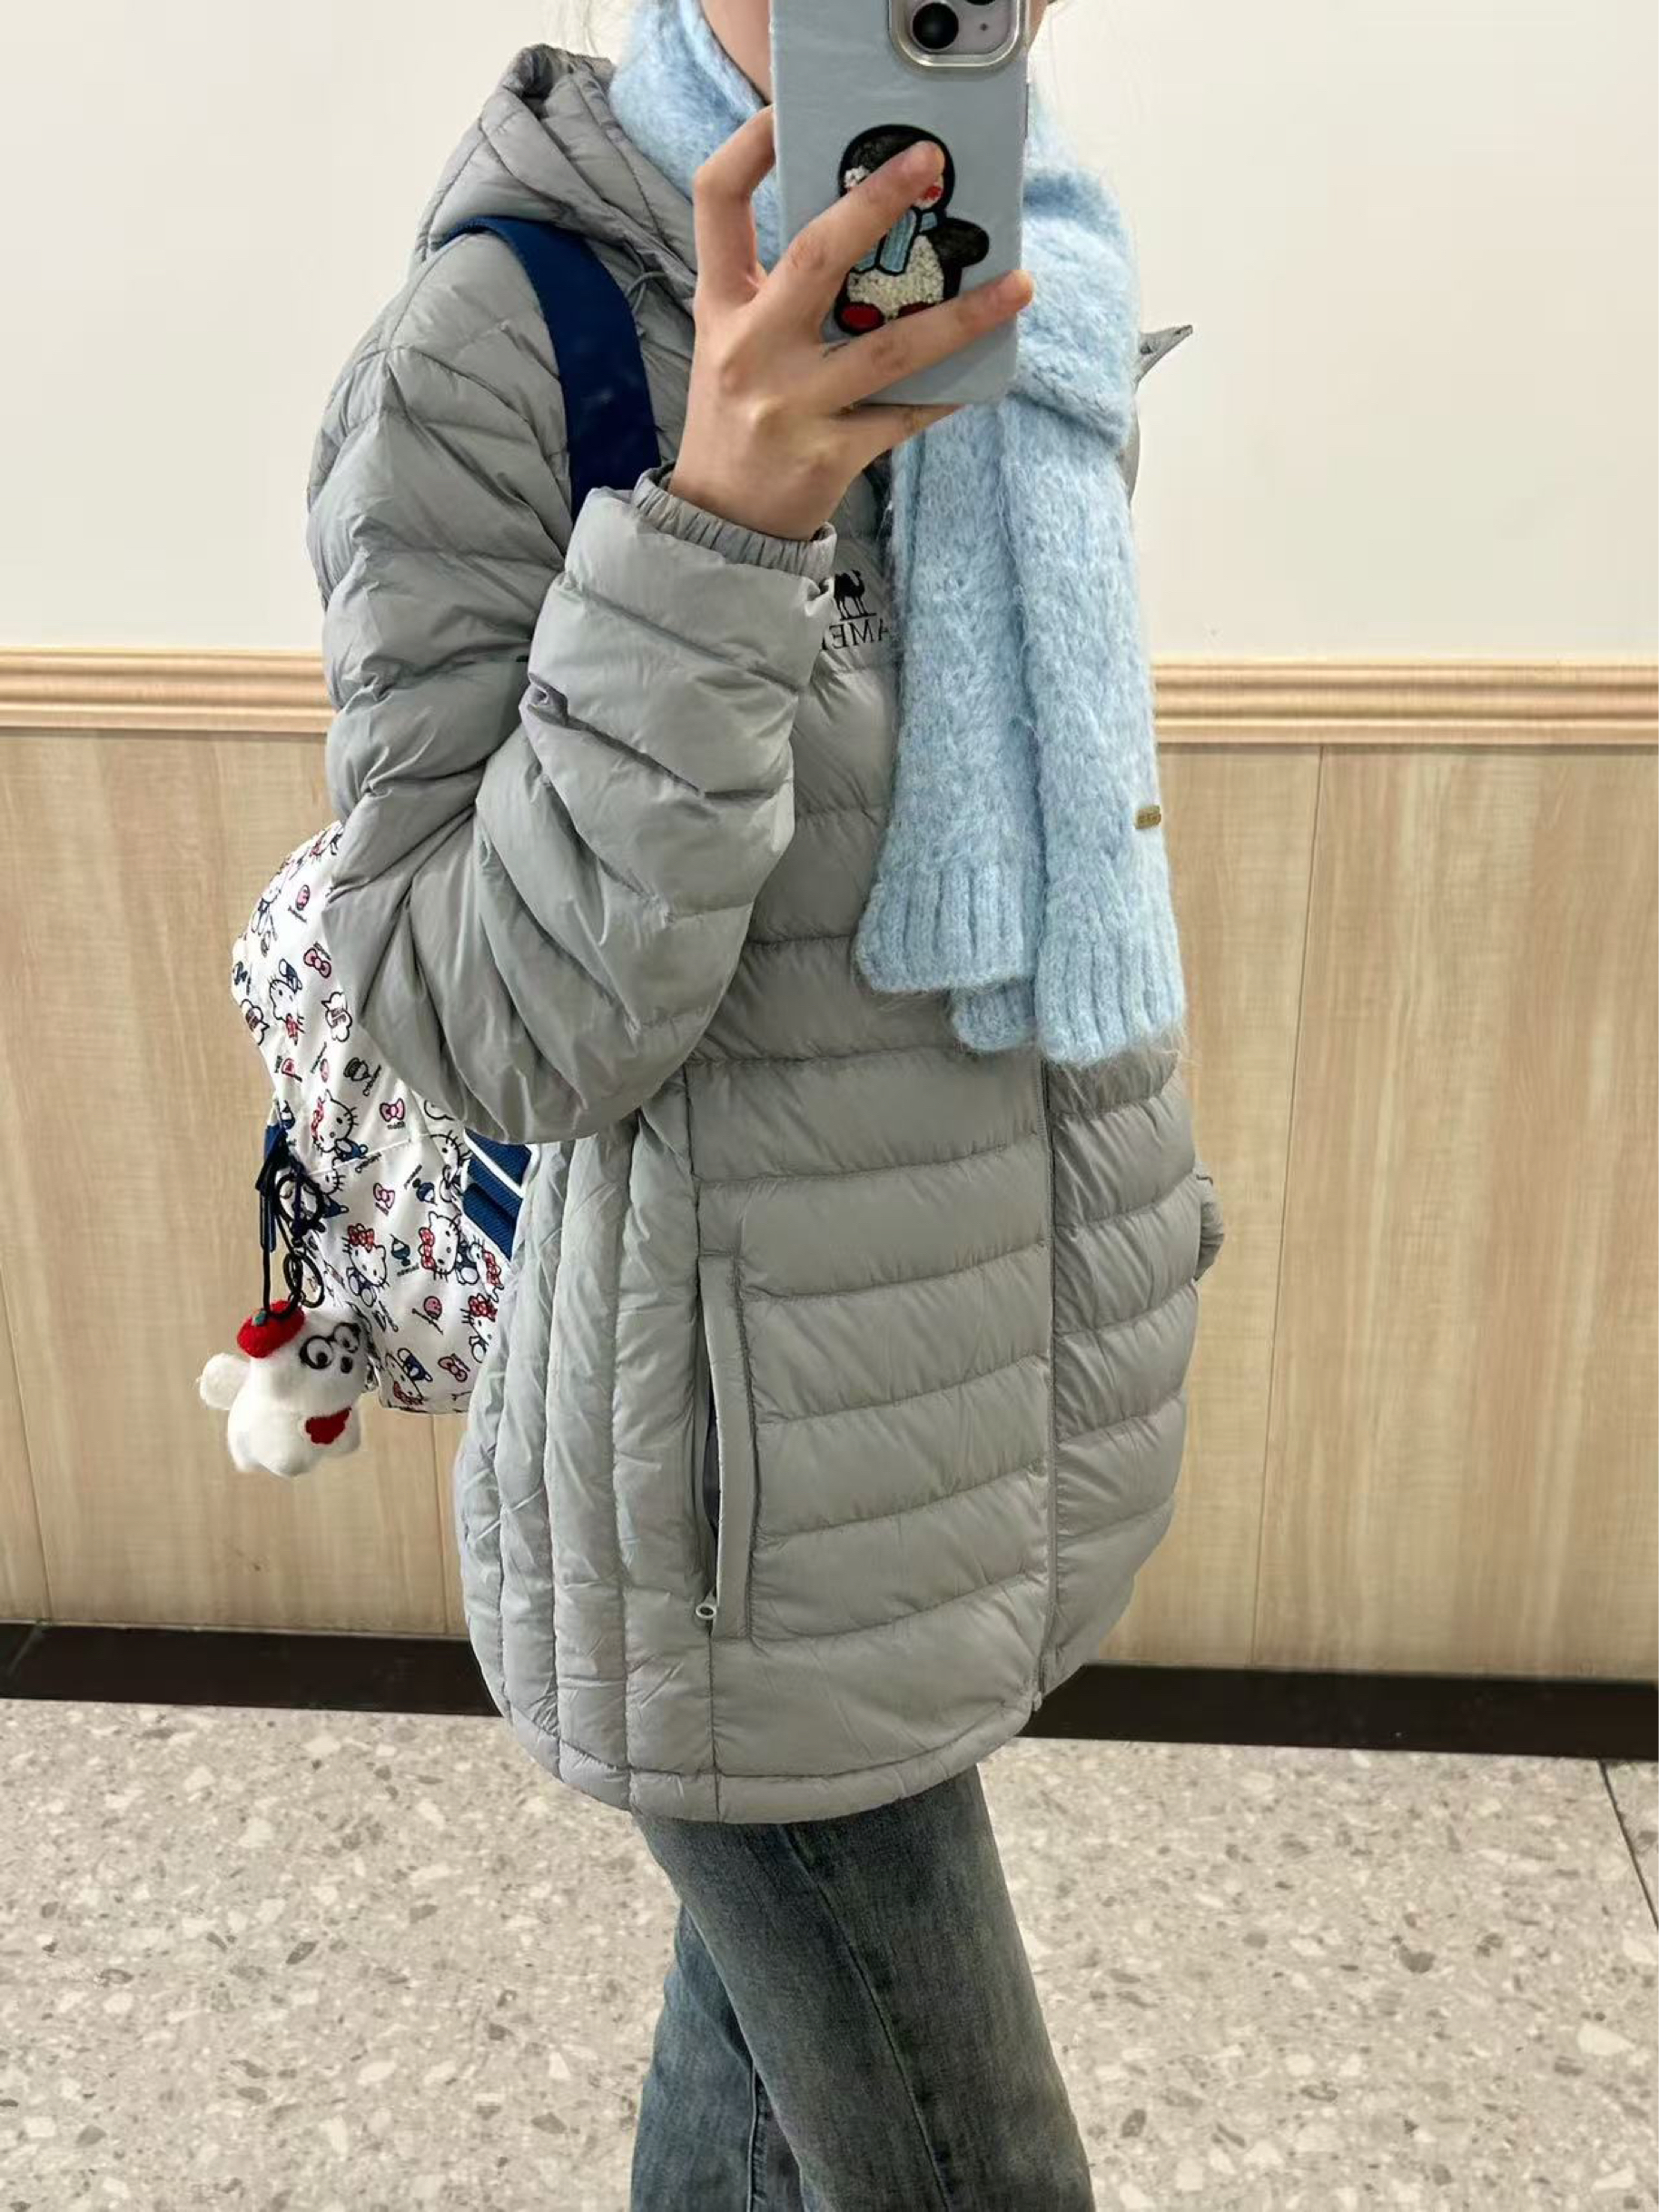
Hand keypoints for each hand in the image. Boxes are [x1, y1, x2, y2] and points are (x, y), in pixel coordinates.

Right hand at [668, 109, 1033, 541]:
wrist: (721, 522)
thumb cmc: (739, 415)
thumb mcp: (734, 341)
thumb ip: (778, 288)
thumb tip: (867, 228)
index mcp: (723, 306)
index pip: (717, 204)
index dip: (748, 150)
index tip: (788, 113)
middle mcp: (750, 348)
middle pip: (815, 259)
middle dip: (875, 205)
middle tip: (929, 165)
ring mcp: (791, 405)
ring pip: (888, 350)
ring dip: (961, 317)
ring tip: (1018, 287)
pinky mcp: (829, 455)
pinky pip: (905, 416)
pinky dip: (946, 391)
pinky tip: (981, 372)